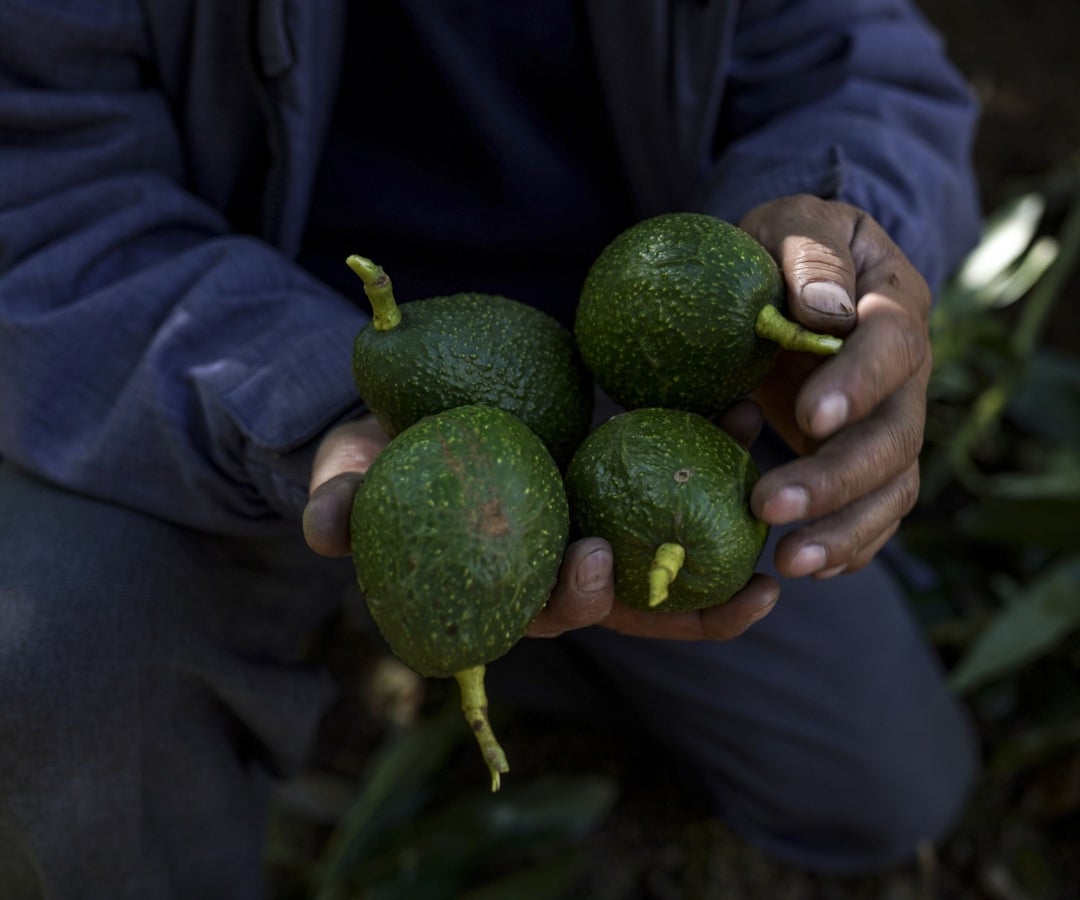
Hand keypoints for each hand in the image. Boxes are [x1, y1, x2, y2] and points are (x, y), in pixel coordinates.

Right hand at [305, 406, 779, 640]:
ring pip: (673, 554)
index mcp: (504, 585)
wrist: (411, 410)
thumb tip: (323, 527)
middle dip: (687, 599)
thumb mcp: (353, 469)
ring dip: (728, 539)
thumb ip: (342, 498)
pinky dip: (711, 459)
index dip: (578, 600)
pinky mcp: (623, 478)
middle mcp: (560, 568)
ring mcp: (599, 524)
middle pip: (635, 605)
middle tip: (739, 573)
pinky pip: (678, 480)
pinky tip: (740, 413)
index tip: (599, 557)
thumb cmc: (382, 452)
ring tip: (771, 502)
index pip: (549, 613)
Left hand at [739, 194, 931, 578]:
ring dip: (844, 529)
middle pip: (893, 436)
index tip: (810, 417)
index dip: (858, 384)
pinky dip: (851, 544)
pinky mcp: (864, 458)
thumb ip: (807, 256)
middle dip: (835, 478)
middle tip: (768, 505)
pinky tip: (810, 566)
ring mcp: (889, 421)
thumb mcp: (787, 224)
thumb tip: (824, 309)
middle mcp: (905, 373)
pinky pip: (875, 511)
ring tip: (790, 562)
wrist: (791, 279)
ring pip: (891, 487)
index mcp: (892, 302)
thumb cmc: (785, 247)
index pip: (891, 346)